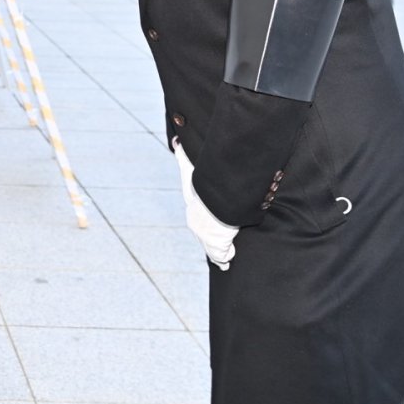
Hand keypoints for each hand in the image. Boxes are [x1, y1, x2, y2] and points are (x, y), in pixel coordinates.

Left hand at [172, 137, 238, 270]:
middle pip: (204, 235)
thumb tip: (175, 141)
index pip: (197, 219)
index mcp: (193, 211)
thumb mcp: (191, 170)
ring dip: (219, 251)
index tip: (207, 224)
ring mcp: (206, 239)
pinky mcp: (217, 247)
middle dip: (211, 239)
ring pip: (212, 248)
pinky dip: (225, 259)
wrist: (215, 201)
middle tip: (218, 241)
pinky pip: (221, 257)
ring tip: (225, 257)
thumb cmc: (205, 186)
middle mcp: (197, 227)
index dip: (203, 222)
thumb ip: (184, 156)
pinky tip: (227, 263)